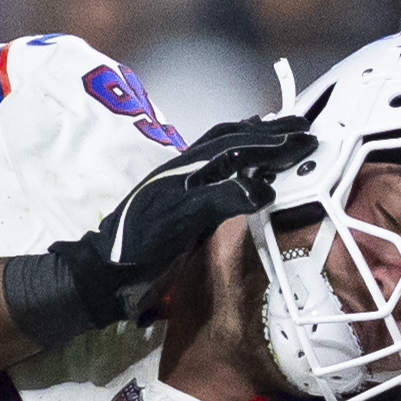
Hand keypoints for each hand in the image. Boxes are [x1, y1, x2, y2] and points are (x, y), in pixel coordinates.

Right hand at [9, 114, 316, 343]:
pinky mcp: (174, 215)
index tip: (285, 125)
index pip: (218, 138)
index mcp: (174, 172)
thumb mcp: (174, 219)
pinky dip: (243, 193)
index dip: (254, 129)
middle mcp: (174, 172)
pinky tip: (266, 193)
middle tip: (305, 128)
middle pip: (229, 139)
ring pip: (225, 157)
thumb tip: (237, 199)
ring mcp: (173, 190)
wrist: (96, 274)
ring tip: (297, 149)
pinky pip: (215, 198)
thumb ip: (202, 205)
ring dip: (265, 151)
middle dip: (270, 133)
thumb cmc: (133, 253)